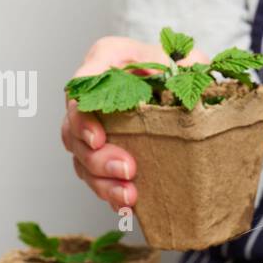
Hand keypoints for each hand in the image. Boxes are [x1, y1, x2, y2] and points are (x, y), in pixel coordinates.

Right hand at [61, 35, 211, 209]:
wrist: (185, 86)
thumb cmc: (182, 67)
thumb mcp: (189, 59)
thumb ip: (188, 65)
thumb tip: (187, 79)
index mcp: (107, 59)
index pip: (81, 84)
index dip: (82, 115)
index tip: (98, 138)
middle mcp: (92, 92)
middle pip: (73, 128)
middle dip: (97, 156)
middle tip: (127, 169)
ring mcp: (93, 124)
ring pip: (81, 156)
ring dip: (102, 180)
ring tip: (129, 195)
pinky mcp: (102, 150)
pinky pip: (94, 175)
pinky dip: (108, 191)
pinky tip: (125, 204)